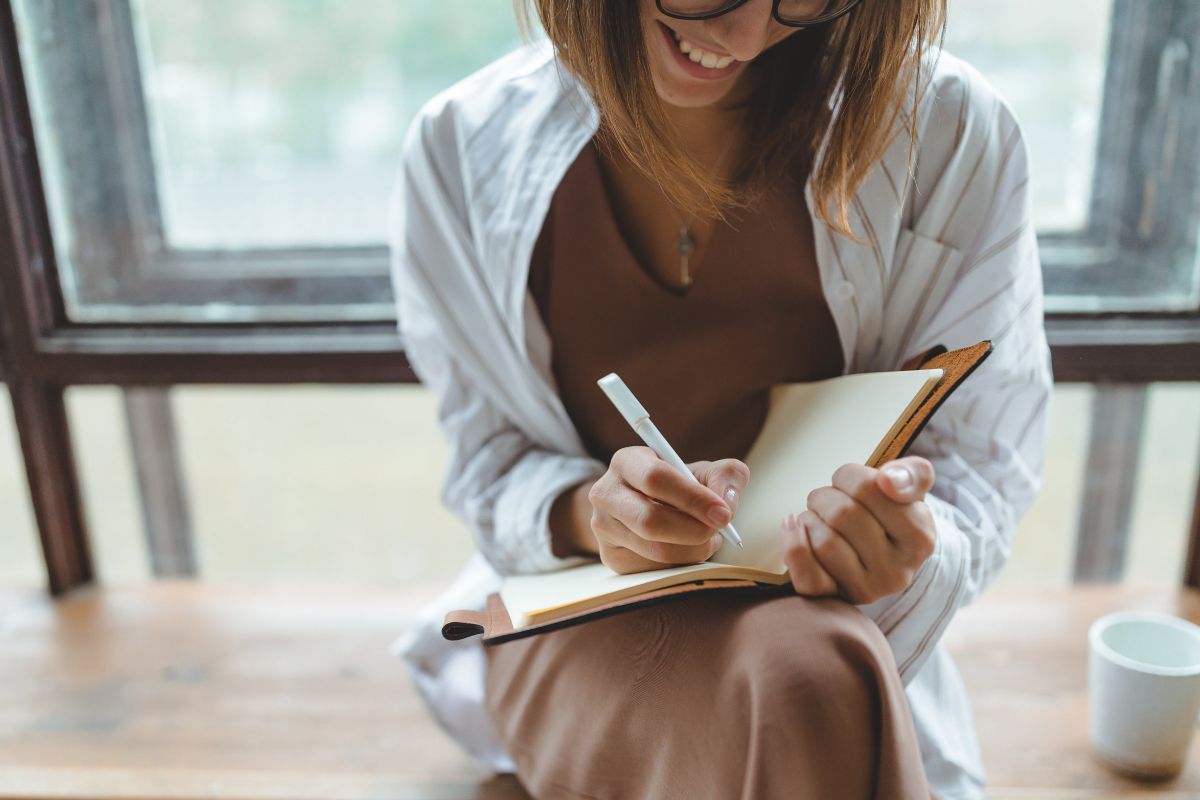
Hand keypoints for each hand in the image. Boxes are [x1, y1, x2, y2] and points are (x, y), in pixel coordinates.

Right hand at [588, 446, 749, 573]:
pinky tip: (686, 549)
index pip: (655, 478)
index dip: (693, 498)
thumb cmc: (681, 487)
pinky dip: (682, 564)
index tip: (724, 513)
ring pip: (656, 551)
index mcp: (627, 462)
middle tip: (719, 530)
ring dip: (693, 549)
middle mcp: (606, 493)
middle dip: (694, 530)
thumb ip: (726, 475)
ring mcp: (604, 528)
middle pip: (650, 521)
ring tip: (706, 537)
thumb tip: (726, 501)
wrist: (650, 506)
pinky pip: (655, 571)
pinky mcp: (611, 557)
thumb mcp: (705, 472)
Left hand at [780, 456, 936, 603]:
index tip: (850, 479)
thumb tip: (888, 480)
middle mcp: (897, 571)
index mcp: (920, 538)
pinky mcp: (837, 599)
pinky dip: (794, 545)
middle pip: (842, 514)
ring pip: (823, 542)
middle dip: (825, 495)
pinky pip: (807, 576)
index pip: (868, 488)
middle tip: (828, 497)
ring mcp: (867, 590)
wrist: (882, 555)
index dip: (849, 475)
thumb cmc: (891, 513)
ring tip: (817, 515)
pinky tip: (793, 527)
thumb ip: (910, 474)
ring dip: (810, 518)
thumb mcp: (911, 489)